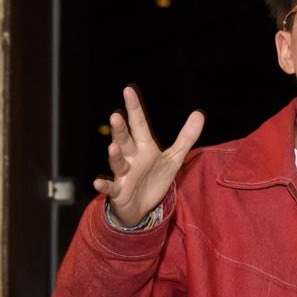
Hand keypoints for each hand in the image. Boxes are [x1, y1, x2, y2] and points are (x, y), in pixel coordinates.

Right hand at [93, 85, 203, 225]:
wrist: (142, 206)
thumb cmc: (154, 178)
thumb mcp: (174, 158)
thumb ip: (186, 137)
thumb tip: (199, 113)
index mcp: (144, 147)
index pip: (139, 124)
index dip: (134, 108)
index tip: (128, 89)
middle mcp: (131, 157)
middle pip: (124, 140)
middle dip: (120, 129)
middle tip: (116, 115)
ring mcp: (123, 174)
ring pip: (117, 162)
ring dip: (114, 155)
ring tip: (113, 147)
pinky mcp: (119, 191)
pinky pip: (110, 187)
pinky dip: (104, 185)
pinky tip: (97, 181)